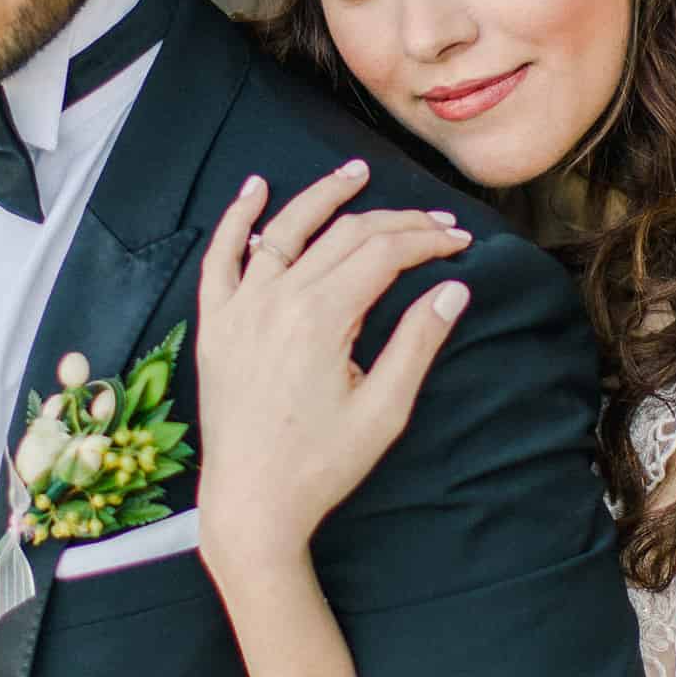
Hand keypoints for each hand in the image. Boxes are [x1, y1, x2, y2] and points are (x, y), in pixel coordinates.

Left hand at [196, 160, 471, 576]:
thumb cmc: (321, 465)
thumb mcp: (384, 410)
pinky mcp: (215, 324)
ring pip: (285, 230)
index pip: (385, 253)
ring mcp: (240, 308)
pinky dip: (237, 218)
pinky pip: (221, 257)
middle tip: (435, 222)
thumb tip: (454, 288)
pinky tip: (255, 188)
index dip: (428, 241)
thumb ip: (418, 342)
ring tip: (356, 172)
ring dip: (323, 195)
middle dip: (397, 222)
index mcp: (322, 319)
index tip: (460, 243)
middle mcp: (277, 300)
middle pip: (345, 235)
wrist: (251, 504)